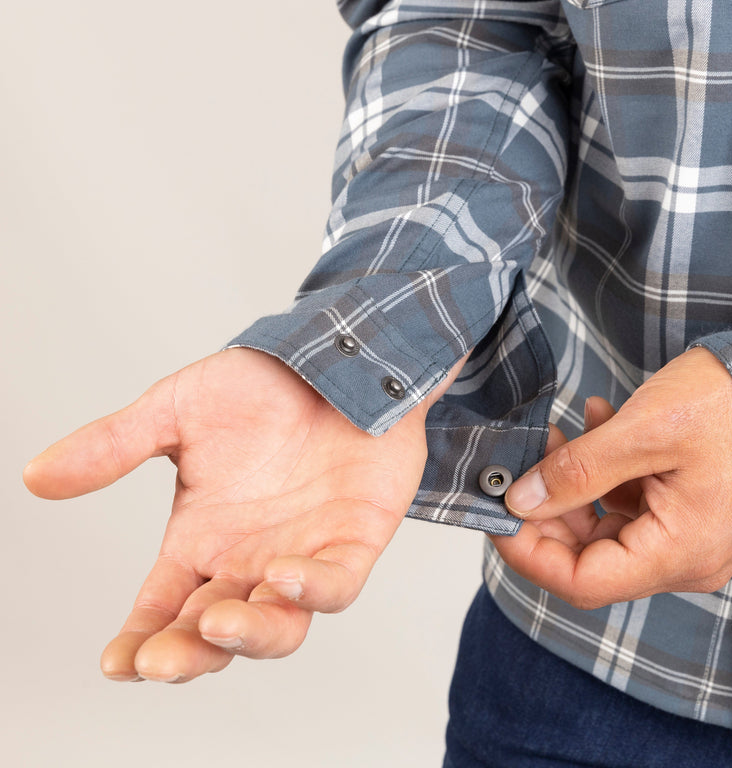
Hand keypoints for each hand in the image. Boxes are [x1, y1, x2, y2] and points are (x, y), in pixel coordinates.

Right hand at [24, 348, 462, 681]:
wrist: (332, 359)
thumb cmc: (262, 388)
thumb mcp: (178, 411)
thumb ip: (116, 445)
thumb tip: (35, 476)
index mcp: (202, 539)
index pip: (162, 605)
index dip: (139, 640)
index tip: (115, 662)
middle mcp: (249, 559)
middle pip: (213, 631)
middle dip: (187, 653)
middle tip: (159, 659)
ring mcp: (303, 555)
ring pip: (278, 626)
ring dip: (248, 635)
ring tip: (215, 622)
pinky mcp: (353, 542)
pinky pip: (337, 584)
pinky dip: (313, 590)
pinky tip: (282, 575)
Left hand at [491, 347, 731, 608]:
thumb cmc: (728, 403)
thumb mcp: (642, 431)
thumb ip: (577, 472)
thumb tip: (521, 501)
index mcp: (680, 551)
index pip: (583, 581)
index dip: (529, 553)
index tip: (495, 514)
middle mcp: (682, 557)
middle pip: (586, 558)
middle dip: (543, 513)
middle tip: (515, 469)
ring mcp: (681, 536)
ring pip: (598, 529)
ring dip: (566, 486)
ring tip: (553, 438)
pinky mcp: (678, 513)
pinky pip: (621, 505)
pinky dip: (596, 473)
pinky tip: (591, 427)